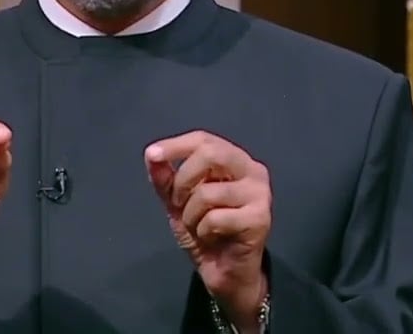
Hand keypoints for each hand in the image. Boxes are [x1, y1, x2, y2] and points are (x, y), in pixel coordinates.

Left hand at [145, 131, 270, 327]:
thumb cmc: (206, 233)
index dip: (176, 145)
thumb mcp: (178, 203)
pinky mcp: (260, 219)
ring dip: (191, 214)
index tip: (153, 155)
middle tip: (177, 203)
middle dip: (183, 180)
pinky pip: (215, 218)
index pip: (204, 139)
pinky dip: (203, 231)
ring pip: (208, 192)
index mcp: (235, 160)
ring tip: (198, 226)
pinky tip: (213, 238)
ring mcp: (260, 194)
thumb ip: (166, 179)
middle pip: (211, 154)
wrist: (227, 273)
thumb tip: (152, 155)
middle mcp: (253, 171)